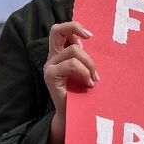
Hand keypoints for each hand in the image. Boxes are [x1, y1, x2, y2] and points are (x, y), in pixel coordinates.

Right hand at [43, 22, 97, 143]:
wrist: (75, 116)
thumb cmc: (84, 93)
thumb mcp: (86, 71)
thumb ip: (85, 57)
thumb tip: (93, 42)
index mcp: (59, 53)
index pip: (60, 30)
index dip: (75, 26)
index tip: (91, 36)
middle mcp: (52, 57)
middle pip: (56, 30)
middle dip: (75, 28)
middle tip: (90, 38)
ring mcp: (49, 66)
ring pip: (74, 51)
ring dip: (89, 64)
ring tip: (94, 78)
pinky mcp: (50, 76)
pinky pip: (72, 65)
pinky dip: (84, 72)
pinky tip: (88, 84)